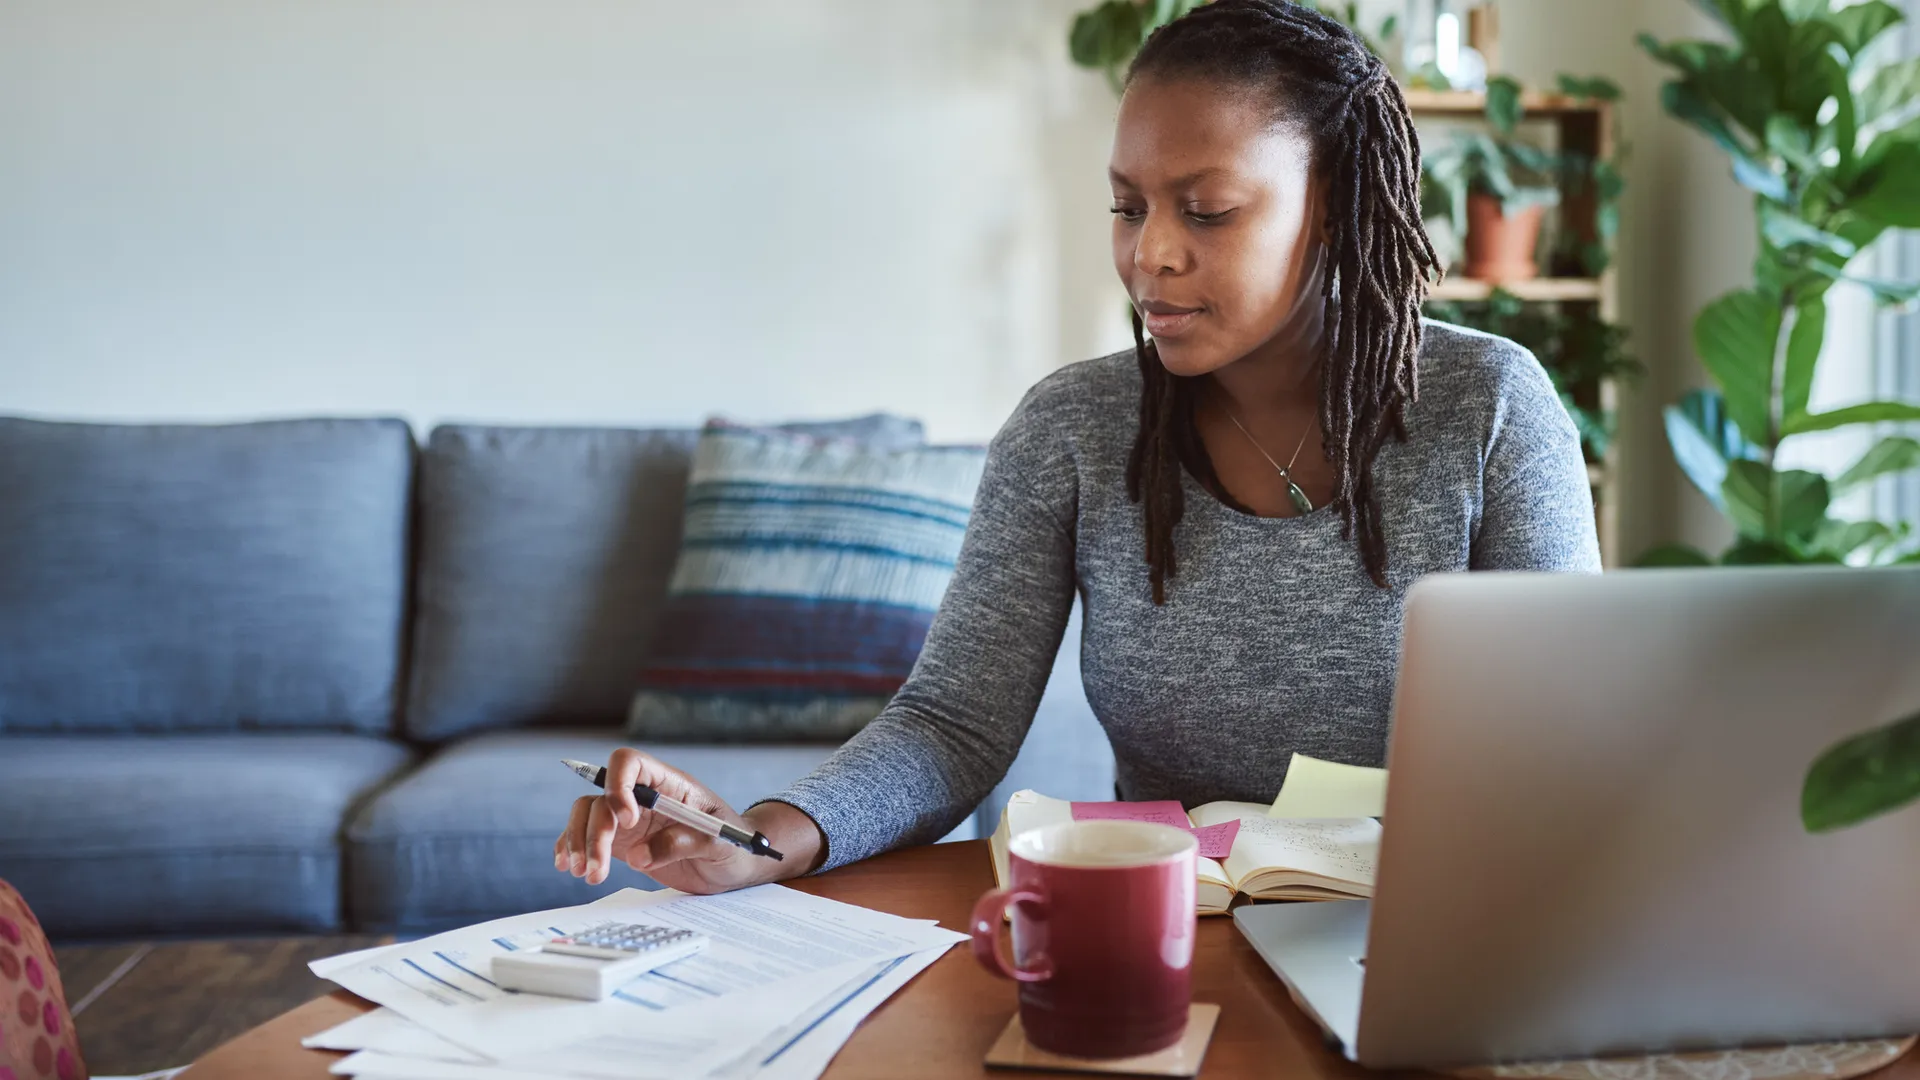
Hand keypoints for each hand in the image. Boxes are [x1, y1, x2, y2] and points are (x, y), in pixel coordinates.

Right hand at [553, 747, 817, 894]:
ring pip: (587, 814)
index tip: (626, 819)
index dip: (618, 784)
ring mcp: (629, 819)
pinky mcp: (621, 842)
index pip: (629, 763)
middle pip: (602, 798)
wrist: (734, 867)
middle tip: (597, 870)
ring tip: (585, 875)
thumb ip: (685, 843)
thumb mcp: (722, 844)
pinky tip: (567, 866)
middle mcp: (643, 796)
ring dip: (578, 843)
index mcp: (669, 784)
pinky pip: (585, 835)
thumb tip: (638, 855)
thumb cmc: (734, 845)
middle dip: (594, 832)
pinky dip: (571, 846)